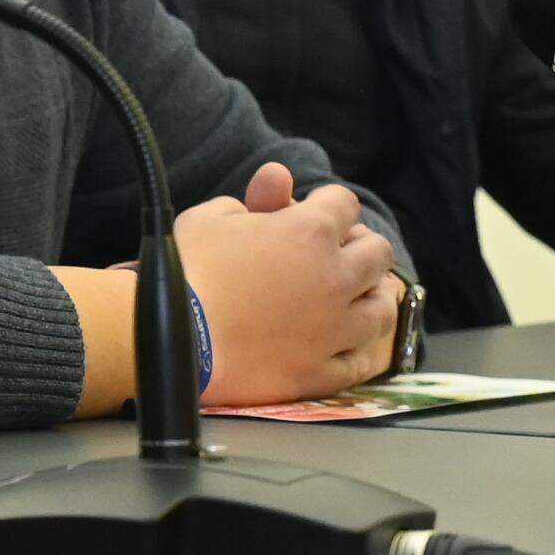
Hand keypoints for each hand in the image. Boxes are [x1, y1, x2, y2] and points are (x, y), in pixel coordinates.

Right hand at [172, 163, 406, 405]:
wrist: (174, 340)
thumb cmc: (188, 270)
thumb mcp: (210, 217)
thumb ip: (252, 199)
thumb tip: (274, 183)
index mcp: (311, 231)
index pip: (344, 202)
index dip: (327, 203)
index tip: (311, 212)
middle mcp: (336, 278)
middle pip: (378, 253)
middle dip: (360, 246)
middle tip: (339, 254)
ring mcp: (334, 329)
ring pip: (381, 310)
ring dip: (371, 298)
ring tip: (356, 299)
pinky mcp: (321, 371)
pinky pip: (359, 363)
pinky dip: (356, 351)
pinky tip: (345, 345)